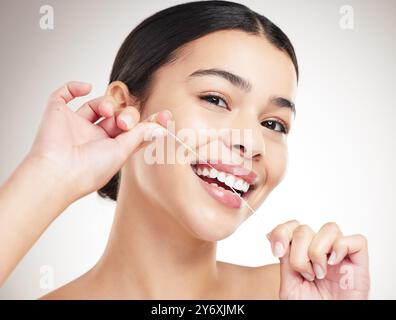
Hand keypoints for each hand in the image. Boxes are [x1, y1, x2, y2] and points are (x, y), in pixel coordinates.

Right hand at [27, 81, 169, 202]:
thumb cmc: (90, 169)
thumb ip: (140, 135)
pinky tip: (86, 87)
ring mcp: (75, 125)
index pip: (131, 130)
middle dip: (125, 114)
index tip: (166, 115)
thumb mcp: (122, 151)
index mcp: (110, 148)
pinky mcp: (57, 114)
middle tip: (124, 122)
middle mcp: (93, 136)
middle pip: (116, 115)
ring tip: (107, 111)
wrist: (59, 172)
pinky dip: (74, 87)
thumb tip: (160, 128)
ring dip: (106, 102)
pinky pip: (64, 95)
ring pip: (95, 104)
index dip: (147, 122)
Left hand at [267, 220, 369, 298]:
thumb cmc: (311, 306)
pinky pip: (356, 240)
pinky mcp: (358, 262)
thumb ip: (285, 261)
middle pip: (304, 229)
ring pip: (329, 228)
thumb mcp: (290, 285)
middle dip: (298, 253)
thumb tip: (273, 237)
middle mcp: (320, 249)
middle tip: (305, 273)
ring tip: (319, 273)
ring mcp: (339, 254)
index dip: (280, 233)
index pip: (290, 227)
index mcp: (302, 252)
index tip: (277, 251)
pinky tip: (333, 264)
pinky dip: (341, 248)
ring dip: (318, 251)